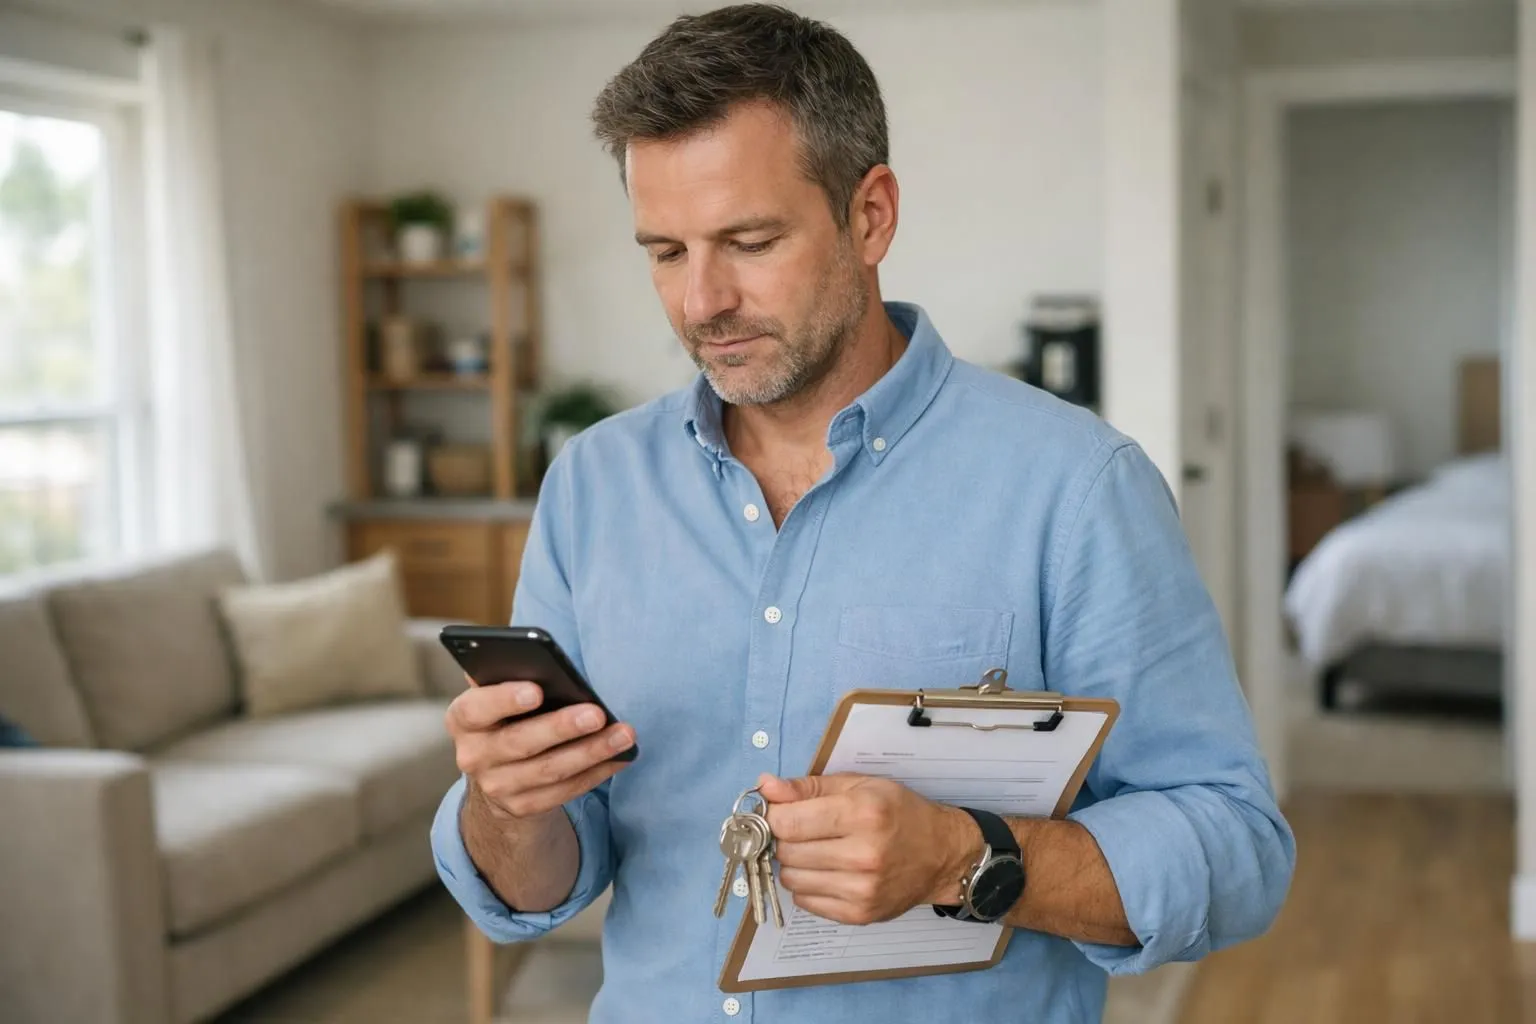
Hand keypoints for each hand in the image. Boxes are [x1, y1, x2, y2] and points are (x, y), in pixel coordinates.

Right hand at [446, 681, 633, 820]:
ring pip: (549, 770)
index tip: (537, 690)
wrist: (497, 771)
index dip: (503, 700)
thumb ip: (507, 675)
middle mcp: (474, 756)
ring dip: (591, 752)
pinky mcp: (523, 807)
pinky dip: (596, 772)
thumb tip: (536, 656)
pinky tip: (621, 756)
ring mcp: (497, 786)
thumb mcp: (497, 695)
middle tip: (597, 713)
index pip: (475, 709)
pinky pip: (565, 791)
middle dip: (561, 727)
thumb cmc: (507, 716)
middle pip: (520, 743)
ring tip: (624, 734)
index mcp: (463, 719)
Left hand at [759, 772, 979, 925]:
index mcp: (862, 814)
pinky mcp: (859, 914)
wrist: (942, 854)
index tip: (782, 811)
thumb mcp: (859, 785)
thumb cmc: (900, 813)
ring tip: (817, 850)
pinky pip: (806, 902)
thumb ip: (808, 787)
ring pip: (792, 879)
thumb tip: (766, 787)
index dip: (776, 815)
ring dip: (795, 864)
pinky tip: (828, 871)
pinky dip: (808, 886)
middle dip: (785, 838)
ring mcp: (861, 890)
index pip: (788, 822)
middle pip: (786, 851)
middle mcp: (862, 855)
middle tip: (802, 830)